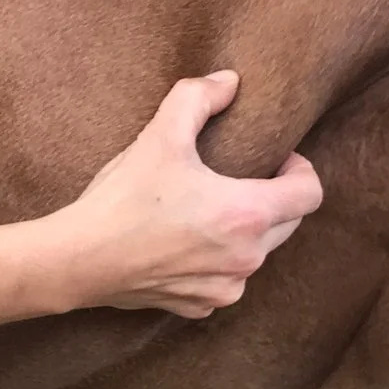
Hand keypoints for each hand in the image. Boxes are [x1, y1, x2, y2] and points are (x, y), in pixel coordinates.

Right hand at [54, 71, 322, 317]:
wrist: (79, 260)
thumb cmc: (122, 200)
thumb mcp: (159, 136)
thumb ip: (198, 98)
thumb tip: (228, 81)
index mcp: (248, 215)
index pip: (310, 193)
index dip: (300, 170)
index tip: (276, 160)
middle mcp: (247, 258)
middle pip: (289, 224)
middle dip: (272, 199)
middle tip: (237, 179)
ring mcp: (224, 288)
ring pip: (256, 254)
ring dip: (244, 233)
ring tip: (206, 213)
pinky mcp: (199, 306)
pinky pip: (224, 281)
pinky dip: (214, 263)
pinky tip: (183, 246)